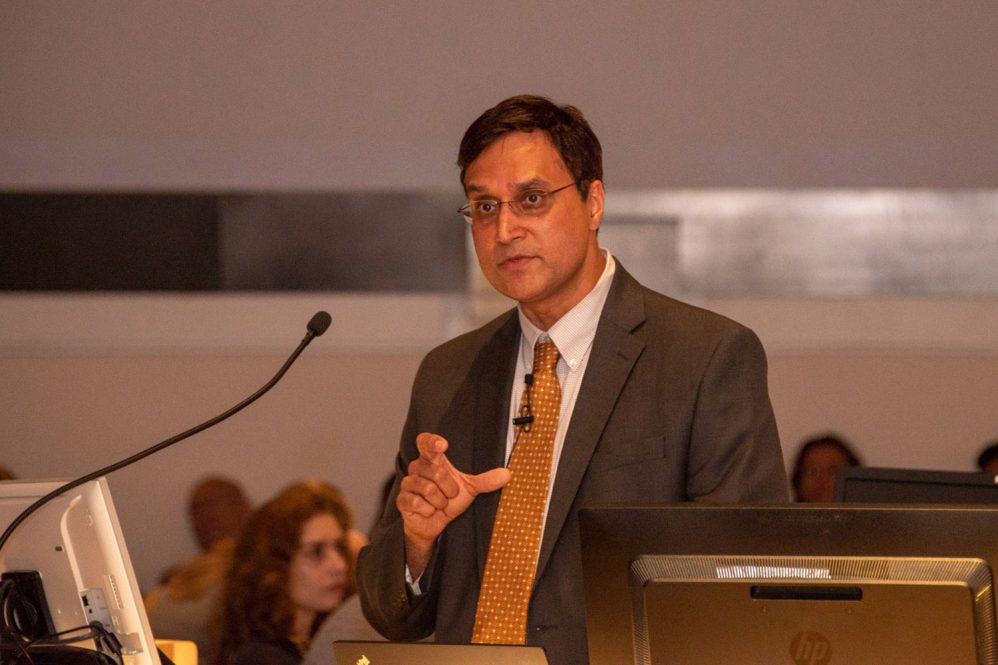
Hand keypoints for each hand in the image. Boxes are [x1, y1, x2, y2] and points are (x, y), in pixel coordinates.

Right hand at [397, 432, 508, 575]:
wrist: (435, 523)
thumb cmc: (449, 499)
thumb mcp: (470, 489)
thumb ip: (485, 481)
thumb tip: (507, 474)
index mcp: (432, 459)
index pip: (425, 442)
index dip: (431, 441)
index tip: (443, 446)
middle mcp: (417, 467)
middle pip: (436, 472)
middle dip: (449, 489)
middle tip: (450, 495)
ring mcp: (408, 483)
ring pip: (428, 488)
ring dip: (440, 501)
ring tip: (440, 504)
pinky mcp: (402, 500)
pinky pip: (418, 503)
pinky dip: (429, 510)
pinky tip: (429, 511)